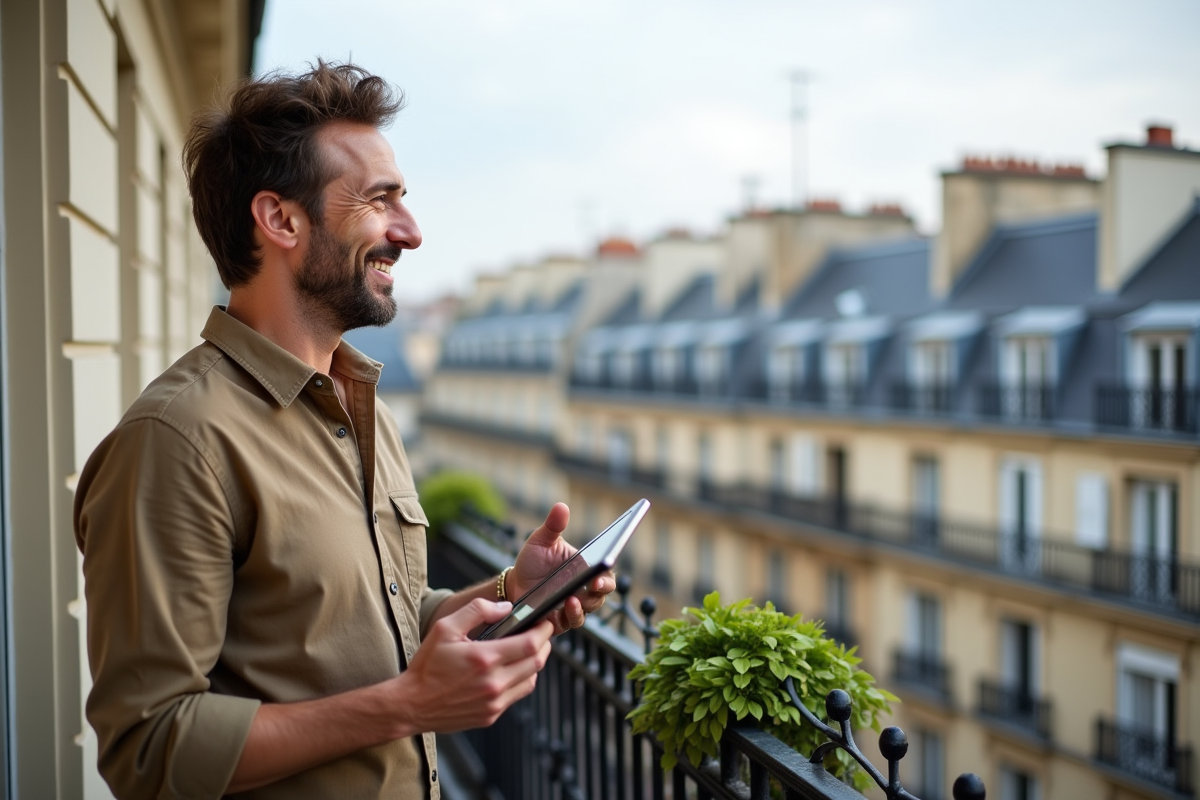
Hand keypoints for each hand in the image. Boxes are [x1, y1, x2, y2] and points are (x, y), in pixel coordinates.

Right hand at [396, 598, 552, 731]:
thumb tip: (506, 607)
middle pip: (536, 662)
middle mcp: (493, 683)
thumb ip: (477, 611)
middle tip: (541, 633)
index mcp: (484, 659)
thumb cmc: (427, 665)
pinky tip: (512, 670)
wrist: (412, 704)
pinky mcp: (491, 715)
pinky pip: (517, 695)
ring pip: (531, 680)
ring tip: (527, 651)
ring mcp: (494, 703)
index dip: (544, 631)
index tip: (546, 622)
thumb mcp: (446, 628)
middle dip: (544, 644)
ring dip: (534, 663)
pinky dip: (521, 680)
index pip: (530, 644)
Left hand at [508, 502, 615, 634]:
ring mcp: (573, 607)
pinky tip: (562, 607)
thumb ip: (553, 525)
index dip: (608, 573)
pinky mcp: (560, 621)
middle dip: (601, 589)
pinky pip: (570, 622)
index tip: (605, 567)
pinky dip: (569, 616)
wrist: (513, 584)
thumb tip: (561, 506)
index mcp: (585, 569)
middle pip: (601, 594)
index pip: (606, 573)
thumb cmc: (533, 561)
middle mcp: (583, 590)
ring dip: (583, 606)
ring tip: (572, 598)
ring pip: (587, 610)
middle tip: (595, 583)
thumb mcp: (541, 540)